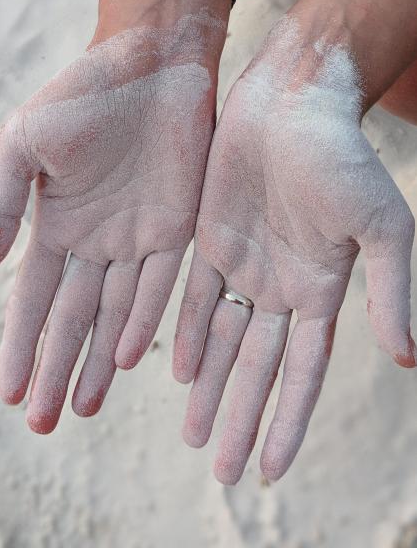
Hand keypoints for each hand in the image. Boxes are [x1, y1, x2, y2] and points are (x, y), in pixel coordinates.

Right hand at [0, 11, 223, 432]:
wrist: (152, 63)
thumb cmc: (83, 95)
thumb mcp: (26, 145)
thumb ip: (1, 207)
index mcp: (53, 223)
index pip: (33, 300)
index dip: (22, 347)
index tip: (11, 393)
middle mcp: (93, 240)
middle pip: (71, 319)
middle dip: (56, 369)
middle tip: (45, 424)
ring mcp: (135, 237)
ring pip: (114, 314)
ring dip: (99, 360)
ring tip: (83, 406)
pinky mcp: (176, 228)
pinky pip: (159, 286)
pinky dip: (144, 322)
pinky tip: (130, 357)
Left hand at [173, 16, 415, 483]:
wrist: (294, 99)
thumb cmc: (342, 156)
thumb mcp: (380, 226)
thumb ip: (389, 290)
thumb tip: (408, 359)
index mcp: (322, 290)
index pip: (303, 373)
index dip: (287, 421)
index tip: (267, 468)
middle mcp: (282, 285)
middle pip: (258, 368)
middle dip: (240, 416)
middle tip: (219, 470)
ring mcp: (245, 262)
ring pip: (224, 340)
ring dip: (210, 386)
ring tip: (193, 433)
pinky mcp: (210, 237)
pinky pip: (193, 296)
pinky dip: (187, 333)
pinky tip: (176, 368)